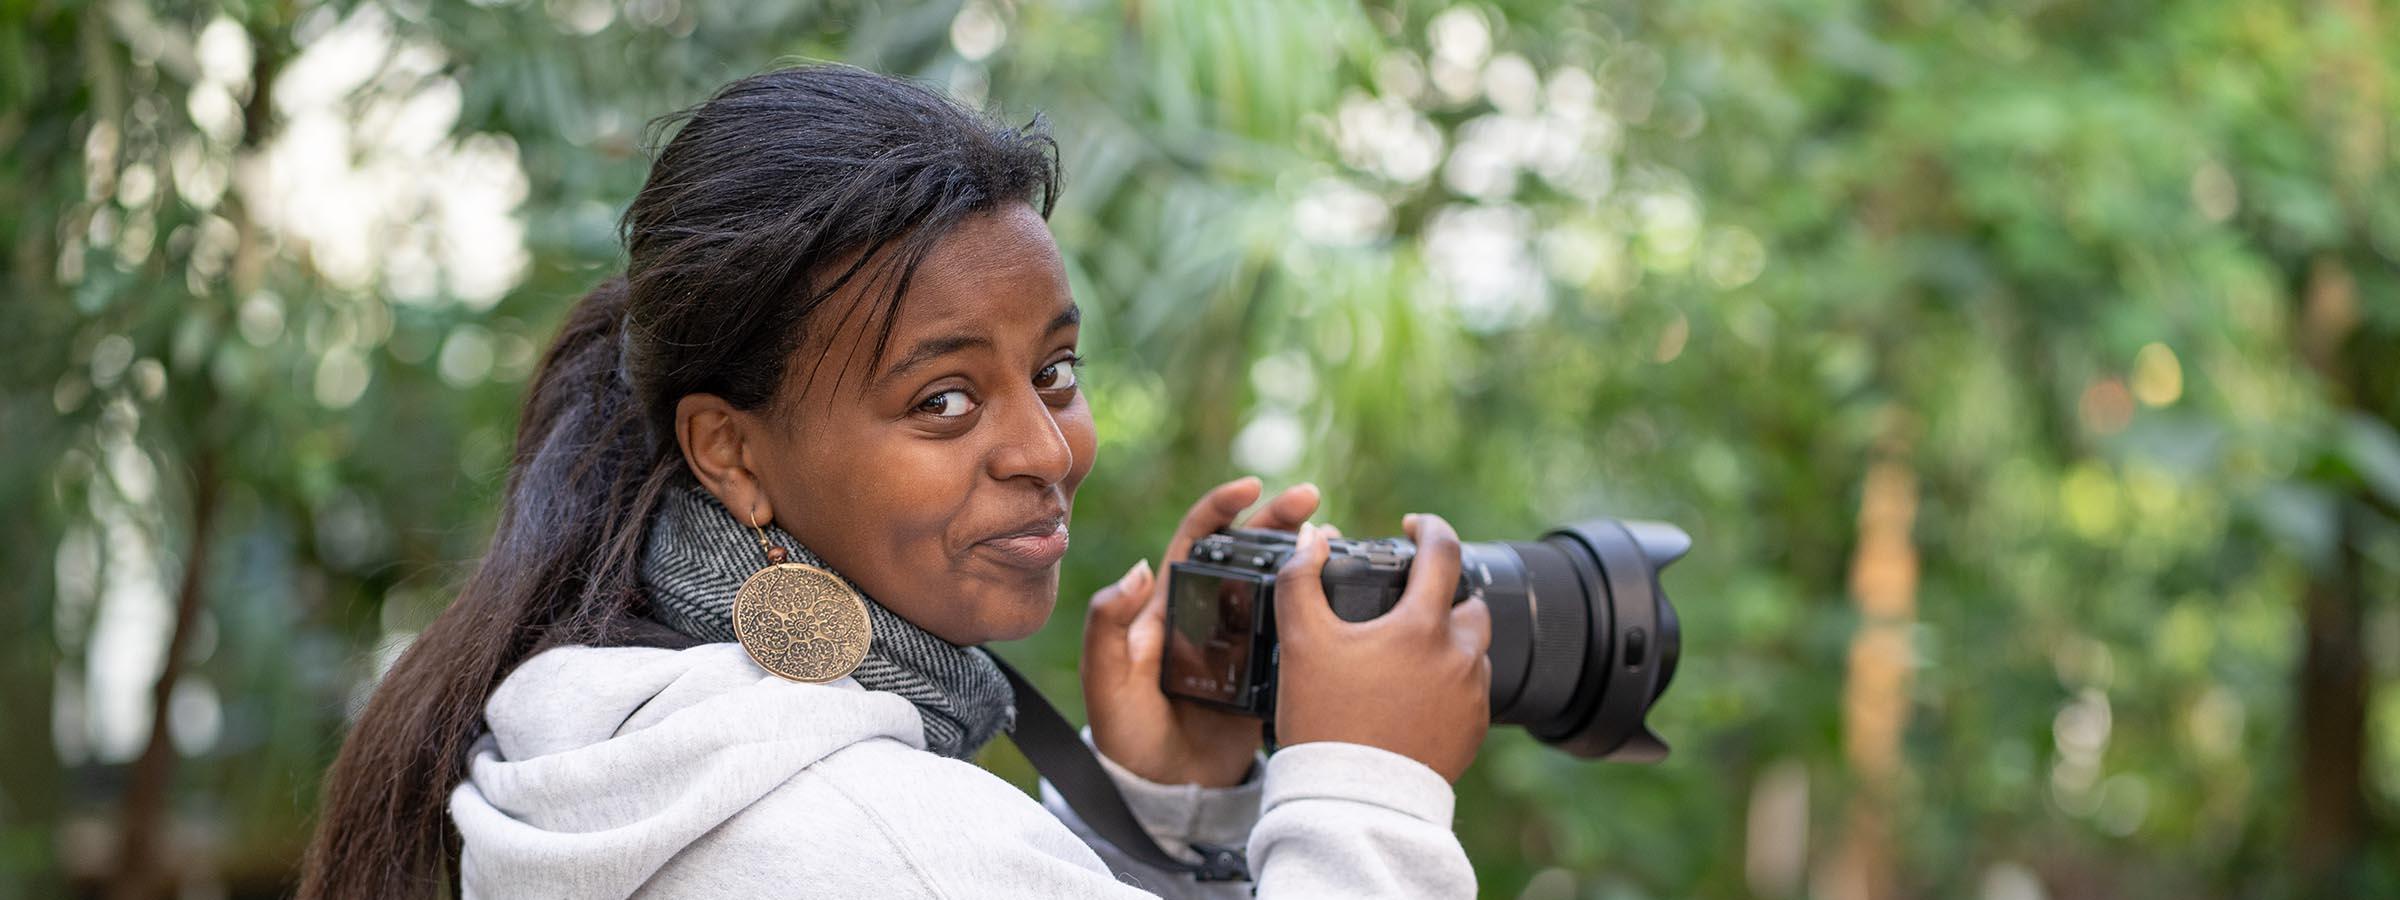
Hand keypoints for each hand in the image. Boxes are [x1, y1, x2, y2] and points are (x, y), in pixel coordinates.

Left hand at [1083, 477, 1323, 786]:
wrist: (1162, 791)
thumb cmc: (1126, 733)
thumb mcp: (1106, 679)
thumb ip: (1109, 625)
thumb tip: (1139, 568)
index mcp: (1168, 605)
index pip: (1196, 538)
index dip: (1222, 507)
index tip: (1251, 486)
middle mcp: (1209, 614)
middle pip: (1247, 551)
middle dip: (1279, 519)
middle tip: (1313, 500)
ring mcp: (1241, 641)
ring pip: (1277, 583)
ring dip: (1305, 556)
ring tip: (1335, 541)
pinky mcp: (1267, 671)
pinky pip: (1297, 630)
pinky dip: (1319, 607)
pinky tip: (1343, 597)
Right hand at [1271, 514, 1491, 781]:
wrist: (1351, 801)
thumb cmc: (1325, 719)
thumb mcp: (1301, 642)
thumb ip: (1300, 580)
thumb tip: (1310, 538)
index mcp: (1422, 626)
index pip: (1444, 552)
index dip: (1430, 528)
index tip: (1413, 526)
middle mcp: (1459, 657)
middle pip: (1469, 604)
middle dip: (1444, 596)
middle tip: (1404, 607)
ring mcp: (1472, 697)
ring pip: (1472, 650)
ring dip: (1447, 643)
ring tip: (1403, 657)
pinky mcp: (1473, 732)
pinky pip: (1471, 693)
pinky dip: (1448, 684)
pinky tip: (1412, 697)